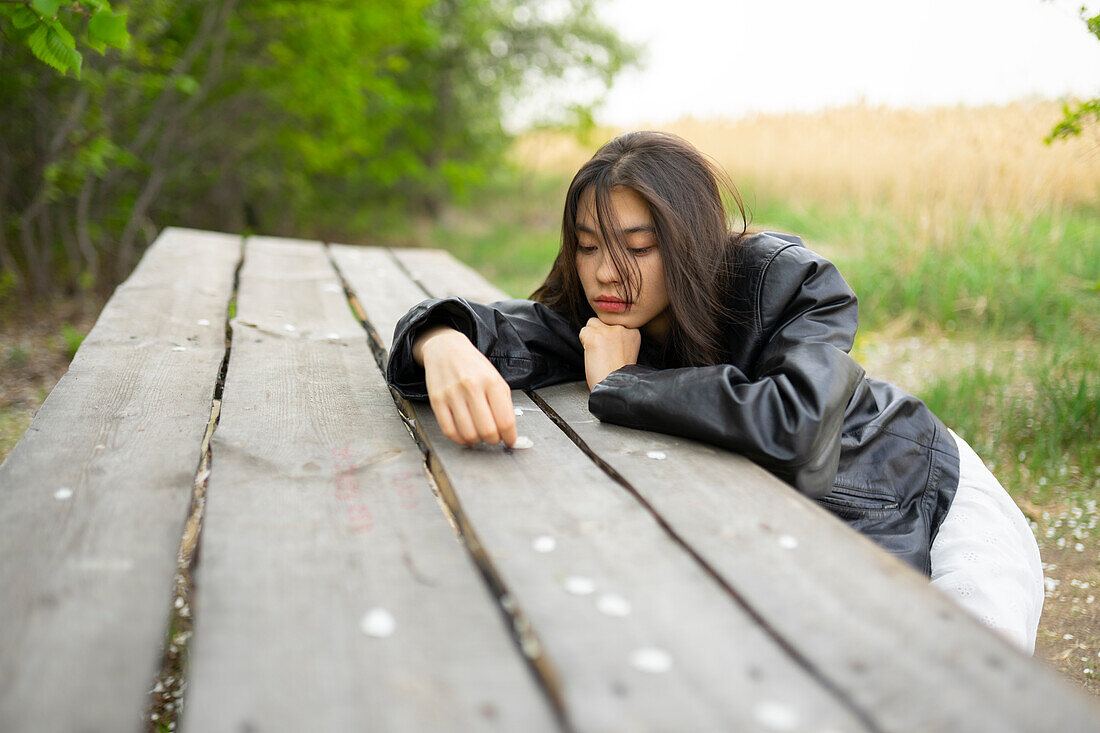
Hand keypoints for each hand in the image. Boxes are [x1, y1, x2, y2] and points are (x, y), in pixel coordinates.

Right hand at [414, 326, 517, 447]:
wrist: (446, 349)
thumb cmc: (473, 366)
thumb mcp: (495, 378)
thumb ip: (504, 404)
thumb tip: (509, 432)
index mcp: (492, 381)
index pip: (505, 420)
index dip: (510, 436)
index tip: (510, 440)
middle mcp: (472, 387)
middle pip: (488, 430)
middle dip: (494, 440)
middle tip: (494, 438)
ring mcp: (453, 394)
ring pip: (469, 433)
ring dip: (478, 441)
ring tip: (480, 436)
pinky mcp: (437, 401)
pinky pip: (449, 430)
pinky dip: (460, 440)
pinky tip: (465, 437)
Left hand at [578, 317, 640, 389]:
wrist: (616, 387)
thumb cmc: (620, 376)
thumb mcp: (627, 351)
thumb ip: (619, 338)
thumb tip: (604, 331)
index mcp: (633, 332)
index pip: (614, 323)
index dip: (609, 337)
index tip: (611, 350)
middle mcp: (622, 328)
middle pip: (602, 321)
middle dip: (599, 334)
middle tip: (603, 352)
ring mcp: (608, 331)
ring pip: (591, 323)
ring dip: (590, 336)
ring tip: (597, 353)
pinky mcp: (595, 337)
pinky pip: (583, 332)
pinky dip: (584, 343)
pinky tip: (592, 354)